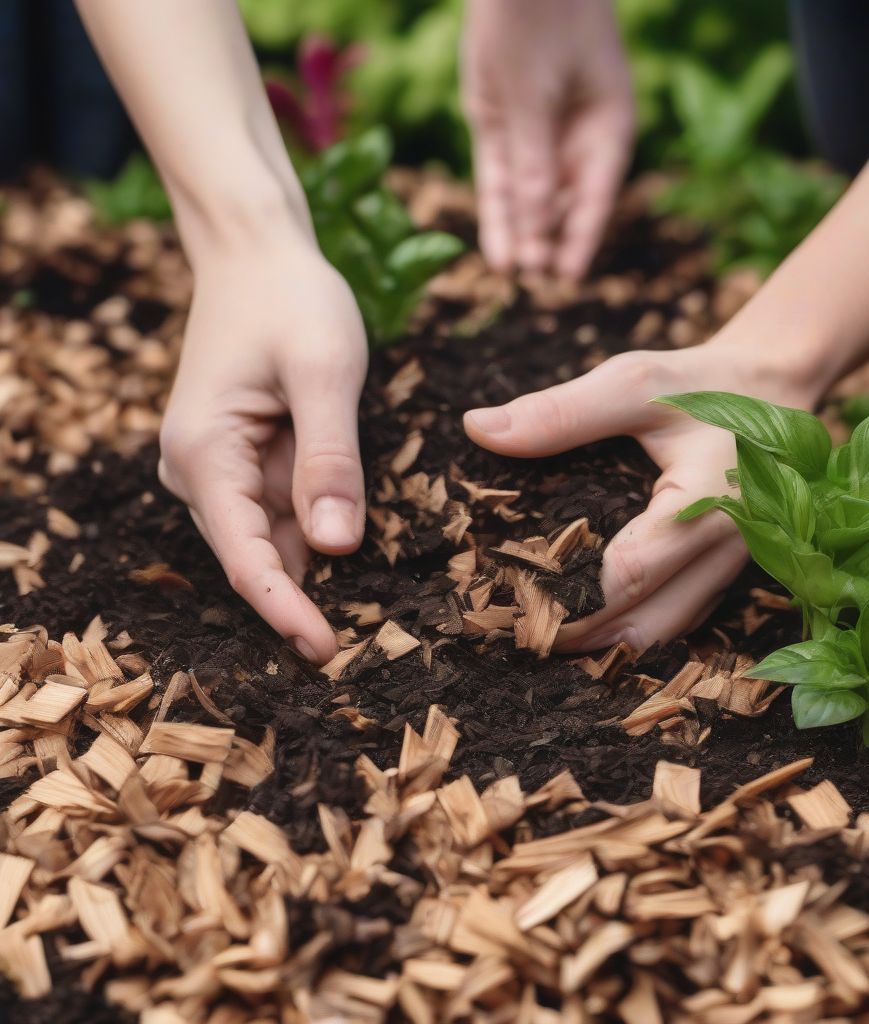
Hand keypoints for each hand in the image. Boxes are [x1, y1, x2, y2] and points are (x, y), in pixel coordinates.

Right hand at [158, 240, 366, 663]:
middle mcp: (198, 470)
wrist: (255, 253)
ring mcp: (218, 466)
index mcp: (205, 453)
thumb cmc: (291, 299)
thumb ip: (331, 459)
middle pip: (255, 555)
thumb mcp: (325, 372)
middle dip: (303, 598)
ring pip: (272, 535)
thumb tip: (336, 549)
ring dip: (313, 566)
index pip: (245, 556)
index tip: (324, 651)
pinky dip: (315, 526)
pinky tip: (349, 541)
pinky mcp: (242, 458)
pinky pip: (281, 508)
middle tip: (362, 644)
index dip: (284, 608)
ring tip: (367, 606)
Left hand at [461, 0, 634, 279]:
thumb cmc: (535, 17)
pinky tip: (496, 248)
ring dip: (520, 232)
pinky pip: (500, 177)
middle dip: (547, 240)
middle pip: (563, 202)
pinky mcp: (500, 125)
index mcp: (607, 124)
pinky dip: (497, 210)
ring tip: (510, 273)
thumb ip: (533, 163)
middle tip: (531, 281)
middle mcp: (575, 135)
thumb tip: (537, 230)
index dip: (581, 238)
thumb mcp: (532, 96)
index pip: (597, 195)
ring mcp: (536, 132)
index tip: (567, 277)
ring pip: (529, 196)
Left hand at [464, 344, 821, 651]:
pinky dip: (630, 630)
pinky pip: (675, 622)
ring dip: (603, 644)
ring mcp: (730, 570)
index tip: (510, 598)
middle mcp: (727, 548)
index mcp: (708, 499)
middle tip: (514, 631)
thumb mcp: (634, 382)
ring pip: (662, 635)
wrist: (776, 391)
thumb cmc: (703, 385)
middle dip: (578, 637)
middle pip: (645, 623)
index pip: (632, 572)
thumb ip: (562, 411)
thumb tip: (478, 429)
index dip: (569, 595)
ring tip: (541, 634)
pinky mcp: (723, 577)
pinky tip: (586, 625)